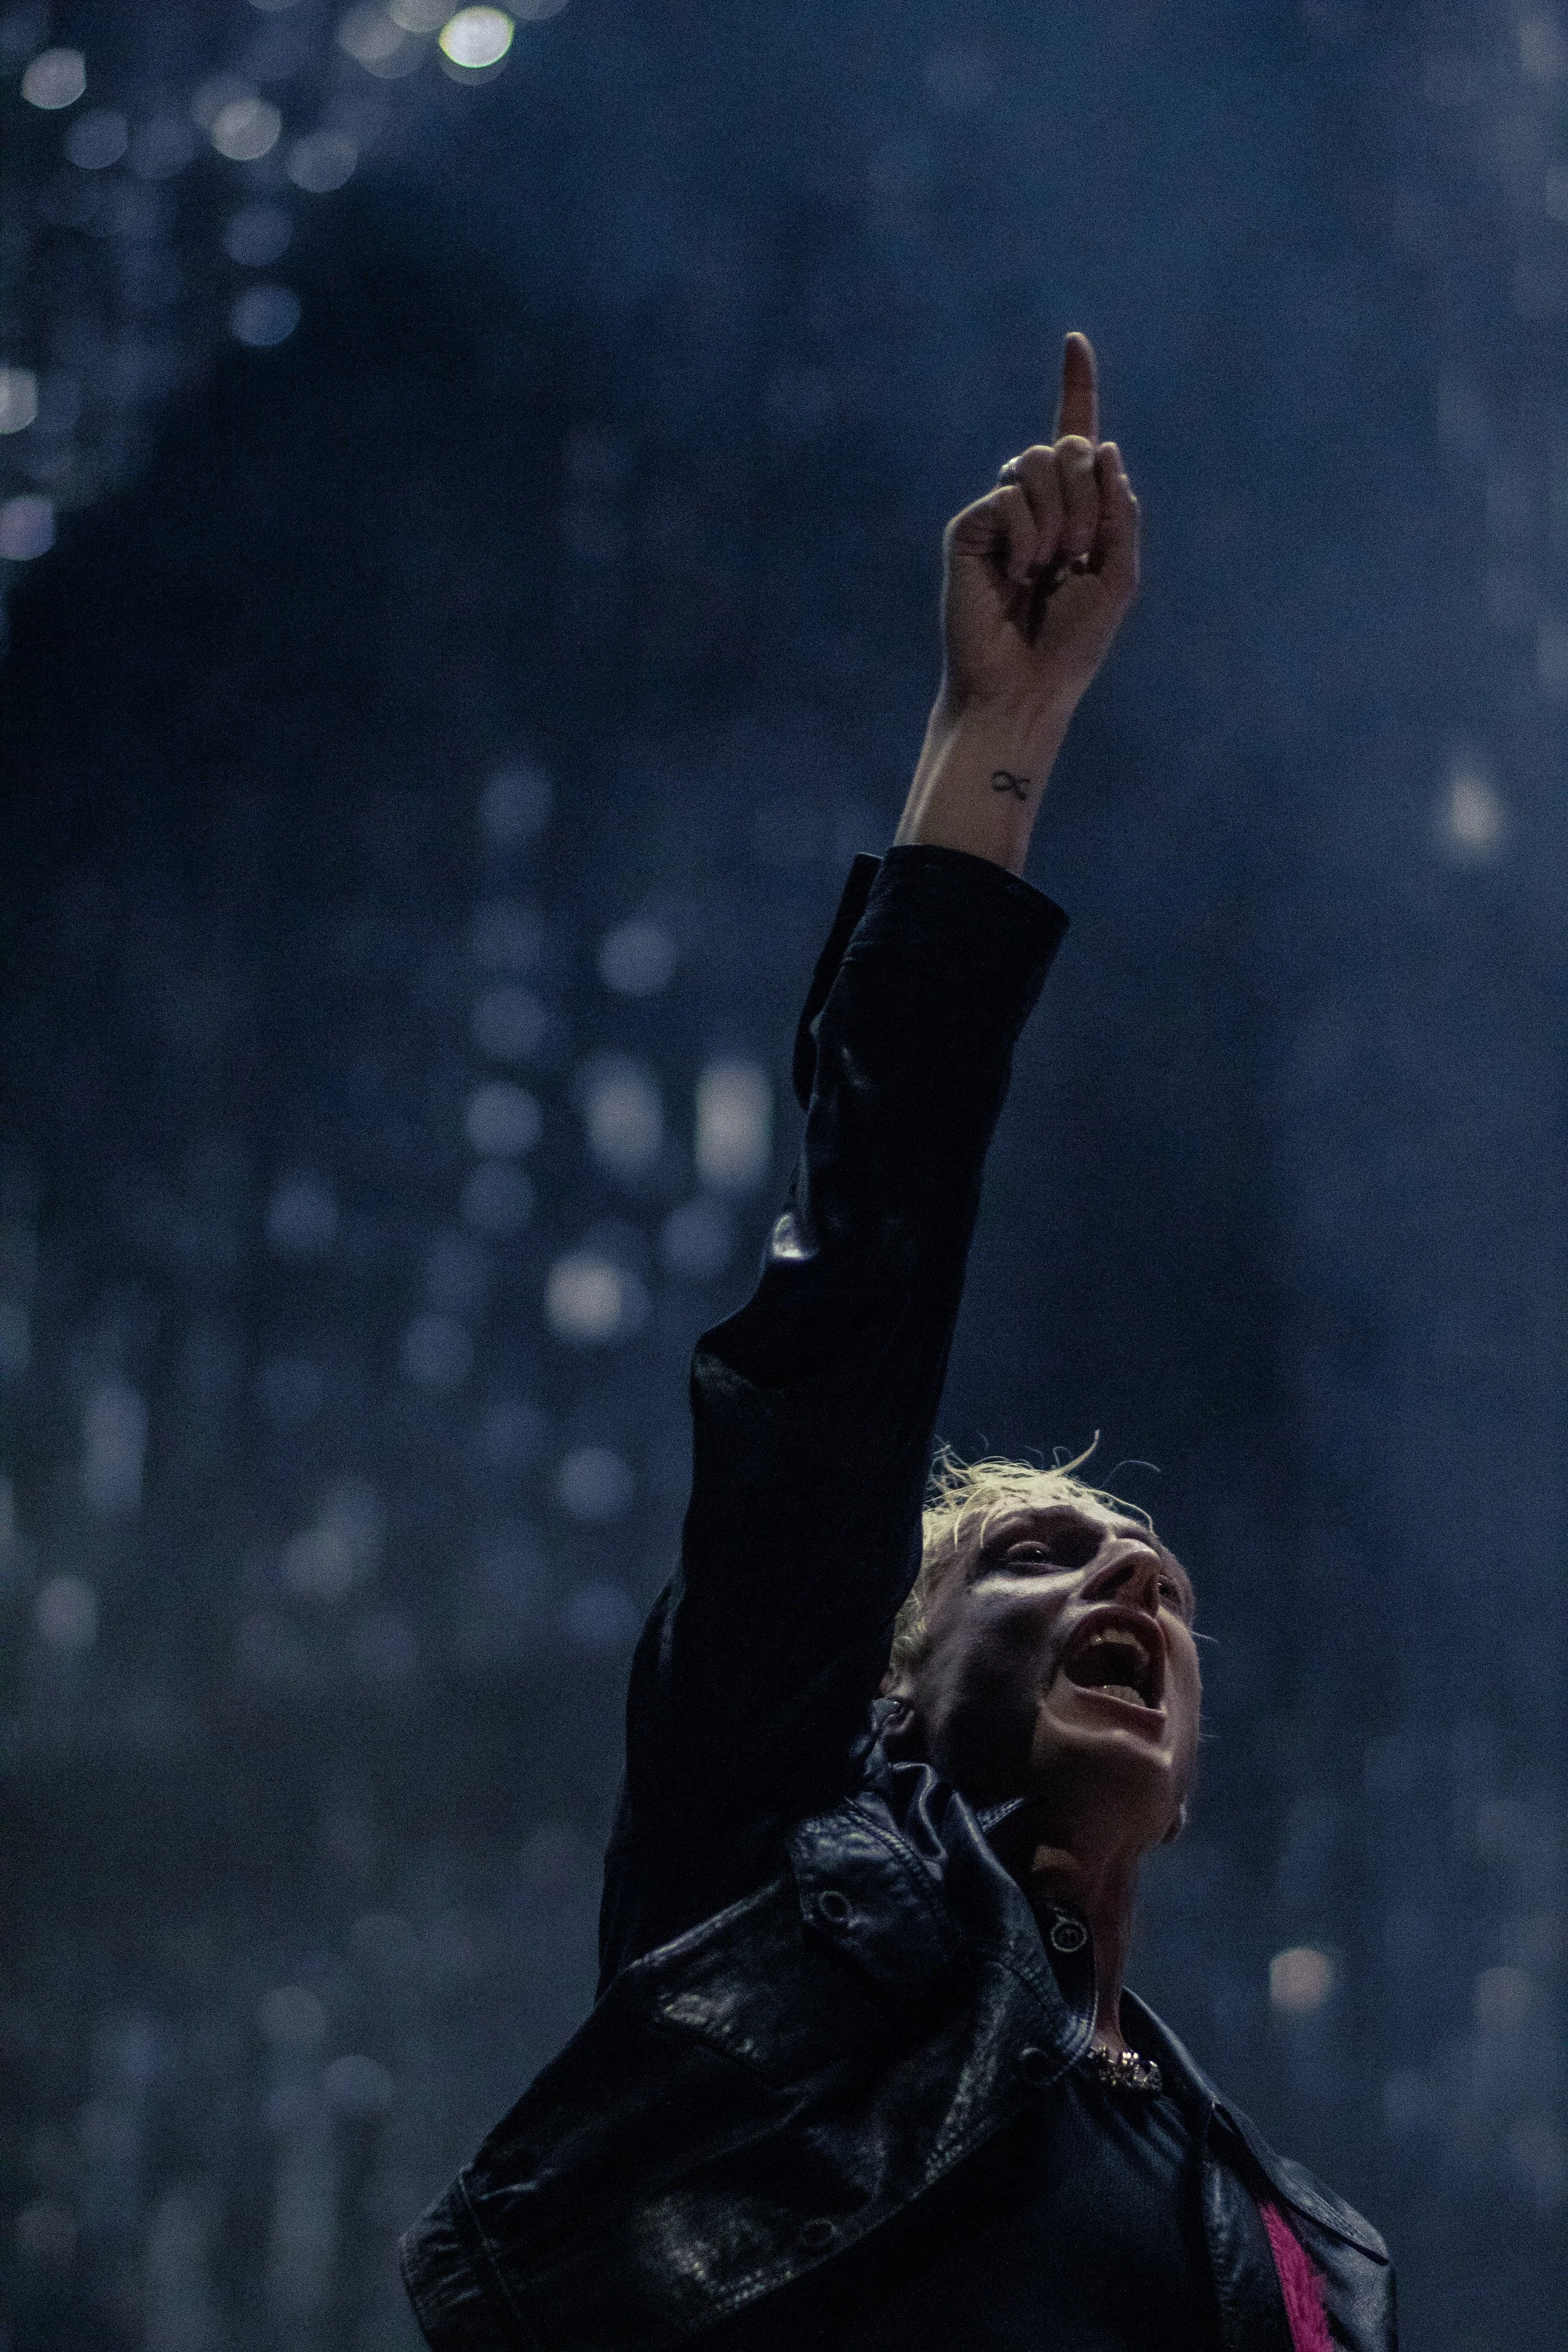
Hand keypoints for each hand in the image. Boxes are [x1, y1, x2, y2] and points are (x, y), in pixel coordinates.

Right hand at [940, 334, 1138, 731]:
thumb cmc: (1071, 644)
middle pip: (1065, 446)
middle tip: (1081, 553)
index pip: (1074, 438)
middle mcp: (1032, 505)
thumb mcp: (1119, 575)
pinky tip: (1018, 574)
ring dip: (1060, 515)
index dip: (1075, 388)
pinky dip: (1026, 536)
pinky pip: (1007, 498)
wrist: (1025, 688)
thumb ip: (1120, 510)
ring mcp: (997, 516)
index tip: (1074, 340)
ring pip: (1034, 463)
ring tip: (1051, 566)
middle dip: (1087, 494)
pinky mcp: (967, 530)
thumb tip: (1101, 446)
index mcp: (1072, 511)